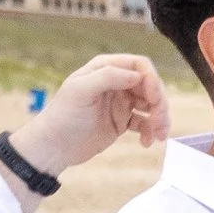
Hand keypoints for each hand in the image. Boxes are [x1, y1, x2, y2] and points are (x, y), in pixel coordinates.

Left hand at [3, 52, 169, 184]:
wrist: (53, 147)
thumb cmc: (62, 117)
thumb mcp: (80, 91)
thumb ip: (108, 77)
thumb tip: (138, 75)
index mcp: (105, 69)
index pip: (139, 65)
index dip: (152, 80)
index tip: (154, 99)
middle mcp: (115, 83)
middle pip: (150, 86)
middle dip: (159, 103)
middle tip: (159, 122)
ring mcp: (120, 103)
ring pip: (151, 105)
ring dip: (160, 119)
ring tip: (159, 136)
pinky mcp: (121, 122)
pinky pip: (144, 123)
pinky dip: (150, 132)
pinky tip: (146, 143)